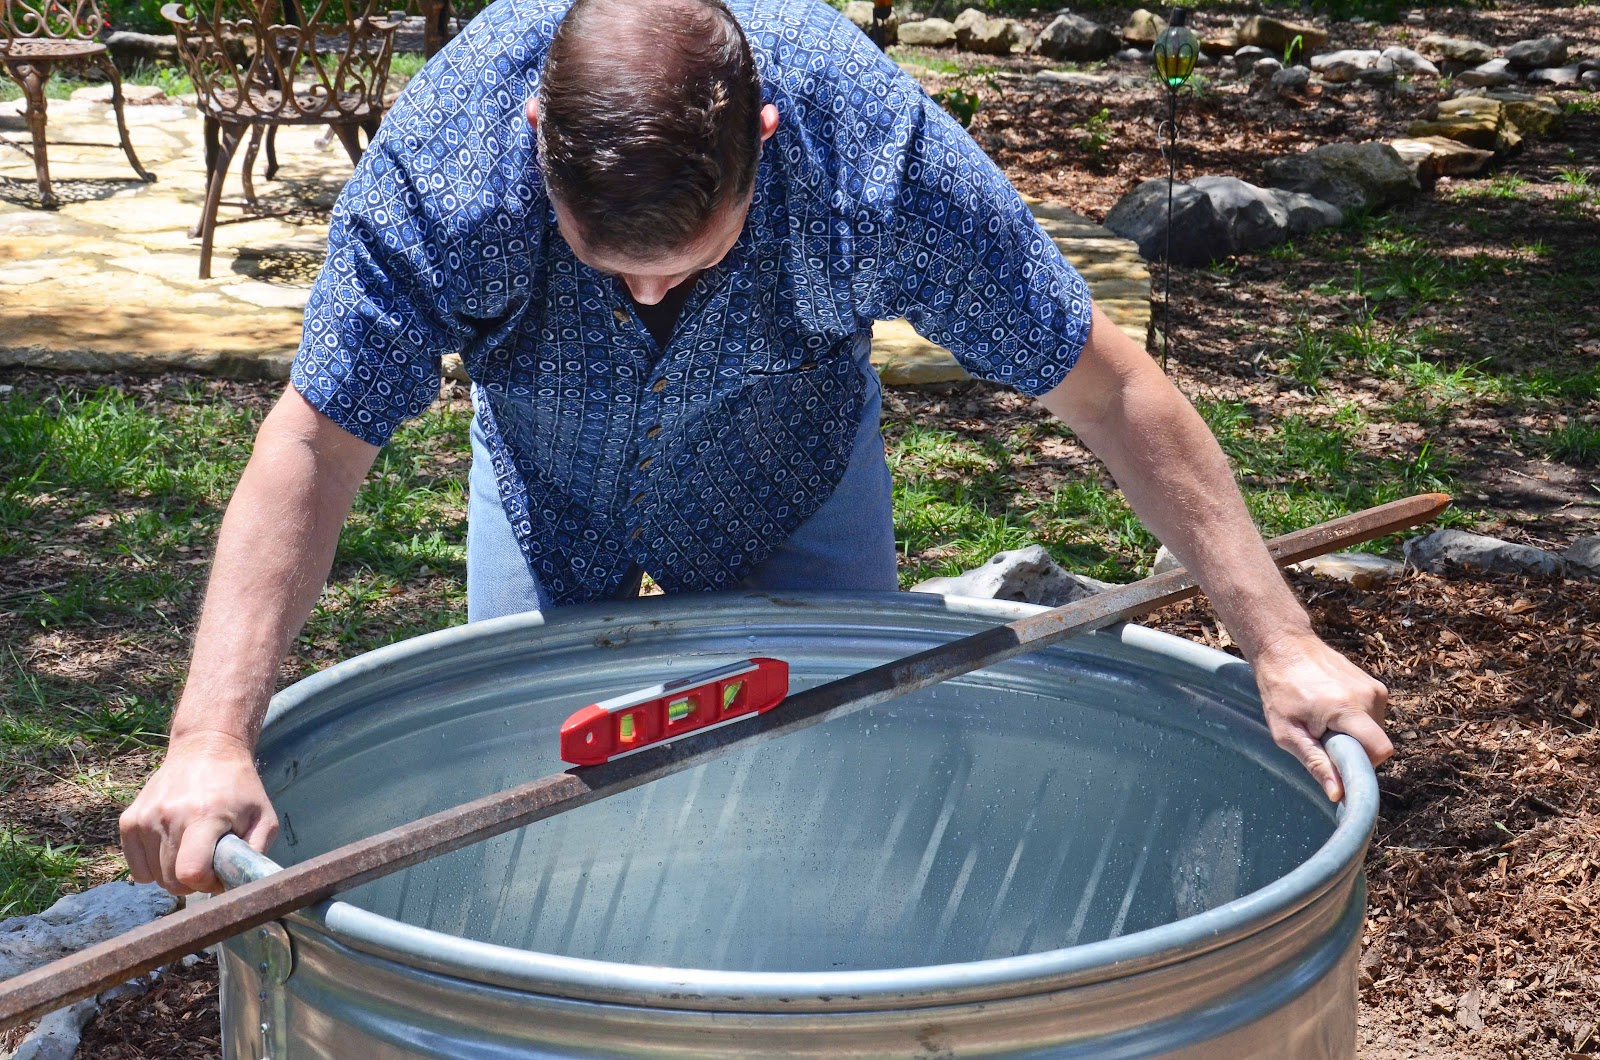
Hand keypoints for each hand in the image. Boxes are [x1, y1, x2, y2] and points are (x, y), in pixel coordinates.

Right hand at [119, 732, 277, 895]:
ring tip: (192, 853)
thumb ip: (255, 853)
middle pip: (170, 880)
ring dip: (173, 874)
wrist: (205, 750)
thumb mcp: (264, 817)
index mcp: (204, 816)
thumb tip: (242, 886)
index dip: (206, 884)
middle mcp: (169, 816)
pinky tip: (172, 850)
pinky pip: (135, 867)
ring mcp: (145, 818)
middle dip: (192, 883)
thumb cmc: (239, 787)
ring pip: (153, 876)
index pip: (190, 872)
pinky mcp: (129, 820)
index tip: (218, 875)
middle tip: (207, 867)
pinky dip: (152, 868)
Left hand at [1249, 631, 1391, 802]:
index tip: (1340, 768)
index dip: (1362, 767)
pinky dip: (1353, 721)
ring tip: (1322, 720)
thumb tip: (1339, 794)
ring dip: (1352, 734)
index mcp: (1348, 708)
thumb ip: (1315, 763)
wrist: (1284, 645)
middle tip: (1320, 737)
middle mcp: (1370, 696)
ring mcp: (1375, 688)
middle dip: (1352, 750)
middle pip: (1375, 744)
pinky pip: (1371, 717)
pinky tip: (1329, 709)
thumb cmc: (1279, 689)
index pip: (1380, 751)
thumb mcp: (1287, 732)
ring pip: (1374, 731)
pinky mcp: (1374, 685)